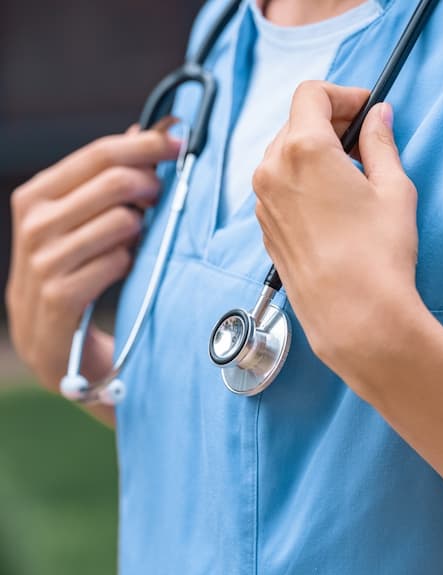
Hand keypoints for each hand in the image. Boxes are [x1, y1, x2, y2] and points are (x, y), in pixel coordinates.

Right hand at [6, 125, 180, 394]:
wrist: (50, 347)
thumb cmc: (72, 275)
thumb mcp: (80, 223)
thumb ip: (107, 179)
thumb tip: (146, 130)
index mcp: (35, 196)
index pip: (98, 153)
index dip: (146, 145)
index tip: (180, 140)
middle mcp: (34, 224)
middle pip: (114, 181)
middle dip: (151, 185)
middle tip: (161, 198)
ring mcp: (44, 261)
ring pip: (121, 221)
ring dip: (140, 230)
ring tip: (135, 240)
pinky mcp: (60, 295)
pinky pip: (117, 262)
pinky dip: (130, 263)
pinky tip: (125, 269)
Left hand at [253, 81, 422, 400]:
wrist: (354, 317)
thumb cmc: (377, 257)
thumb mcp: (394, 189)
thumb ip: (381, 144)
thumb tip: (377, 119)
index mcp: (302, 149)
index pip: (312, 94)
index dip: (342, 95)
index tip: (364, 109)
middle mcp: (272, 172)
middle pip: (294, 123)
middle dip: (328, 123)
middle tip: (363, 141)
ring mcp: (263, 205)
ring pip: (283, 157)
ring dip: (313, 155)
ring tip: (350, 178)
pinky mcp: (265, 232)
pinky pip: (278, 190)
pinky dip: (300, 184)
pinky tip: (331, 206)